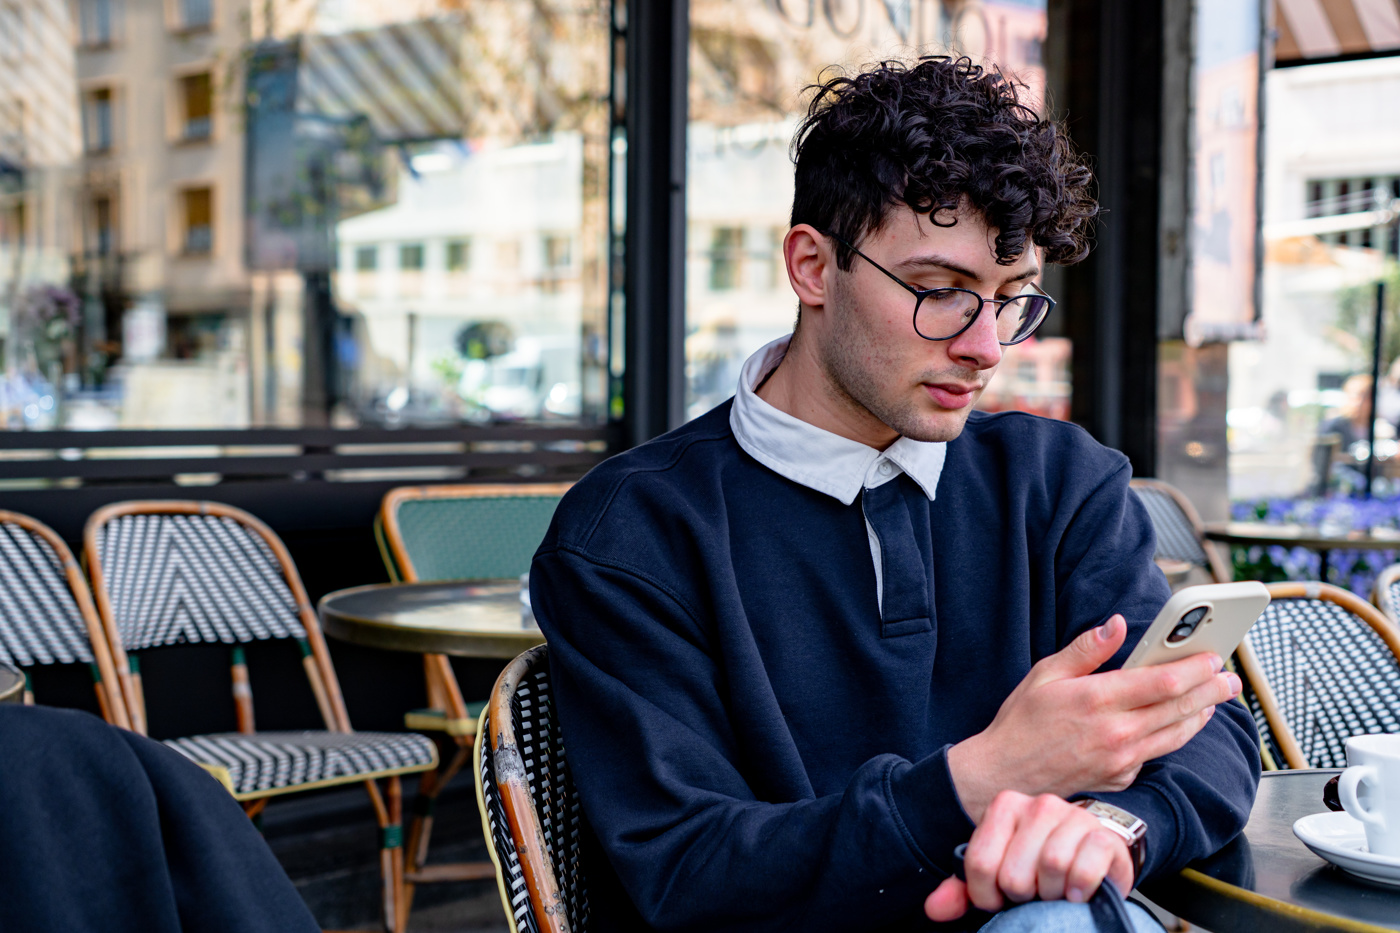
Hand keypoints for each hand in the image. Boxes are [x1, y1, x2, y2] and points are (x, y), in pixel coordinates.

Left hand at [925, 791, 1133, 920]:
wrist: (1094, 855)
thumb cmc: (1038, 864)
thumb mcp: (998, 873)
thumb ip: (963, 889)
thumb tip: (933, 908)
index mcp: (1005, 806)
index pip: (979, 864)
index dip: (987, 895)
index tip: (1000, 897)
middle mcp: (1039, 804)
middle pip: (1014, 874)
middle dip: (1022, 896)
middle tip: (1033, 893)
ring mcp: (1073, 817)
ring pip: (1051, 867)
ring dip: (1052, 895)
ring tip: (1055, 892)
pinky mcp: (1104, 837)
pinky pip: (1084, 871)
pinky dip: (1080, 890)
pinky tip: (1077, 892)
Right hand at [947, 614, 1240, 821]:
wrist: (1003, 774)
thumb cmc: (1022, 721)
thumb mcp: (1045, 675)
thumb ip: (1086, 649)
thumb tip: (1116, 624)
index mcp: (1097, 700)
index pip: (1162, 682)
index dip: (1194, 668)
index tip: (1212, 656)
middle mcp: (1116, 732)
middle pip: (1179, 708)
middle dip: (1211, 690)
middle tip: (1230, 678)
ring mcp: (1121, 760)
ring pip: (1175, 735)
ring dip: (1201, 715)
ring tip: (1215, 700)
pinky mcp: (1120, 778)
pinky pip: (1155, 754)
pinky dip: (1173, 736)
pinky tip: (1180, 724)